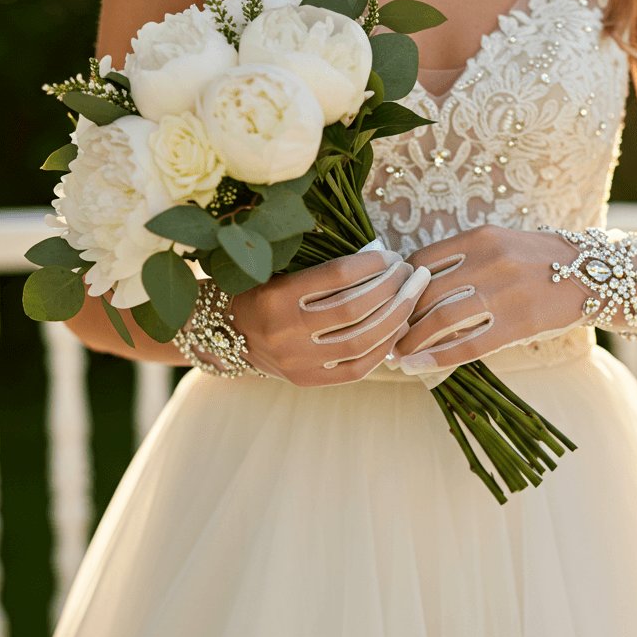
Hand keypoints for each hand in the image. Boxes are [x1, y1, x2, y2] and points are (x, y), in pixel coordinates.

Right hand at [230, 249, 430, 385]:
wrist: (226, 334)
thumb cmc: (260, 291)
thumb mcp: (279, 270)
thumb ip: (323, 269)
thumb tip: (381, 260)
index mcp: (275, 296)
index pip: (338, 276)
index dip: (372, 264)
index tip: (391, 256)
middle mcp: (284, 331)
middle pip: (355, 309)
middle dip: (392, 288)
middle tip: (410, 273)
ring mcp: (296, 361)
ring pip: (362, 340)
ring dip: (395, 316)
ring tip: (411, 297)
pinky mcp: (307, 380)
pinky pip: (357, 368)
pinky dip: (383, 347)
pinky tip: (397, 329)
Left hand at [391, 226, 586, 372]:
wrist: (597, 275)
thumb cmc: (543, 263)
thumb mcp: (503, 246)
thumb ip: (465, 259)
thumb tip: (418, 285)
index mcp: (481, 237)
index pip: (422, 260)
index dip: (399, 285)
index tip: (389, 302)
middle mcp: (489, 260)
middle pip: (425, 290)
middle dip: (398, 316)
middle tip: (384, 334)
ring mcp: (504, 293)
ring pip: (440, 318)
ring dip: (410, 339)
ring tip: (397, 353)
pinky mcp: (519, 324)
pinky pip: (468, 344)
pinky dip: (436, 357)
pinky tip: (416, 366)